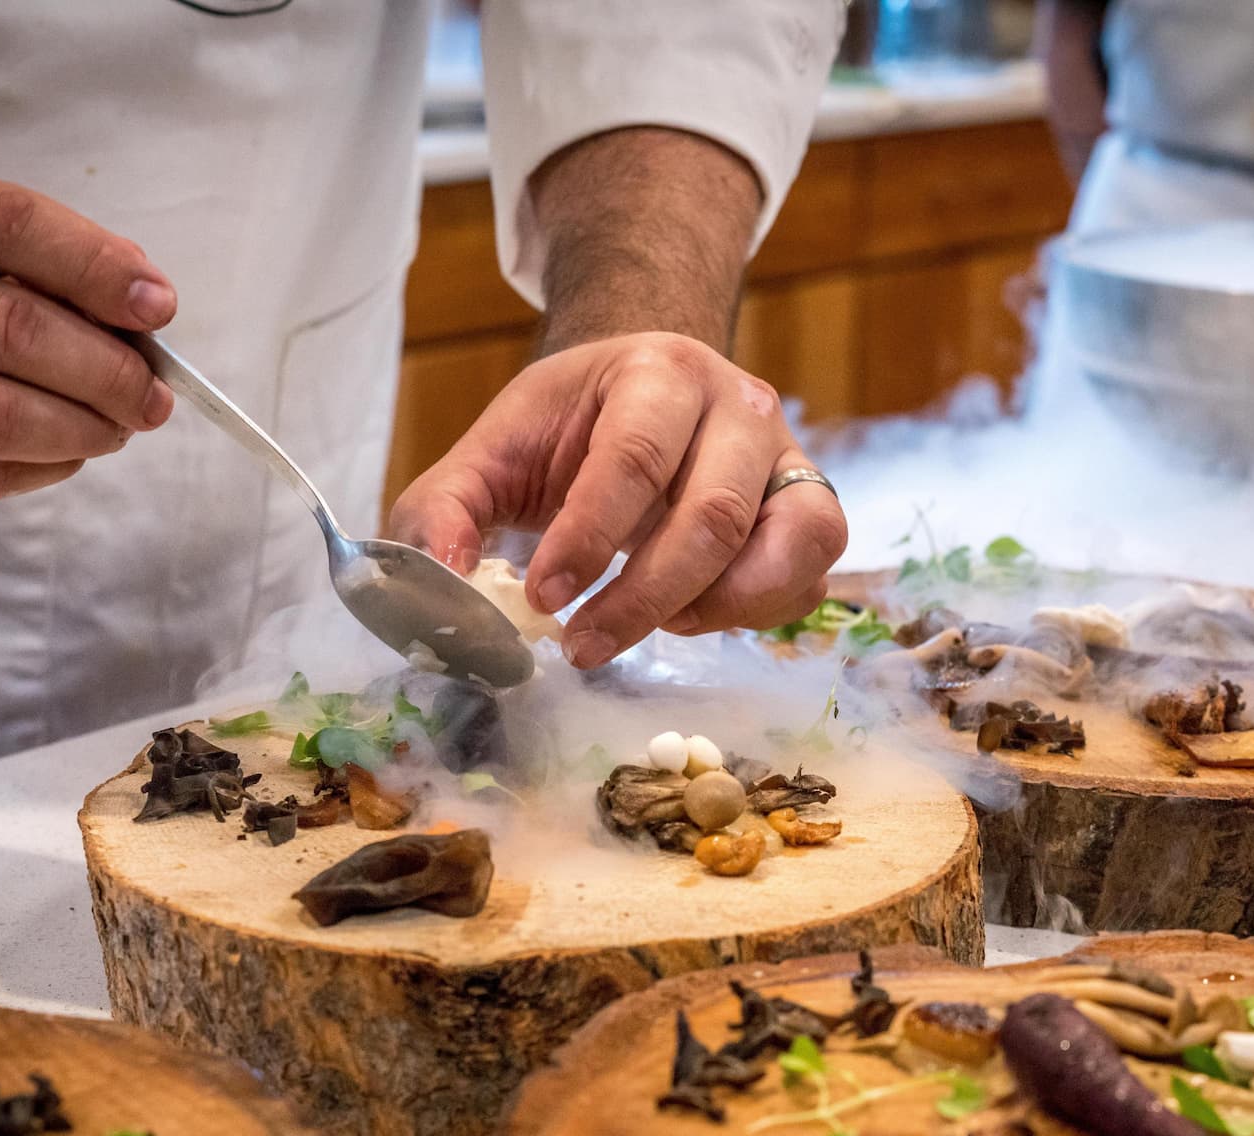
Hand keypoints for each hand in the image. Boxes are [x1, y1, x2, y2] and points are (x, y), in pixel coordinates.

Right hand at [0, 179, 175, 528]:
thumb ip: (35, 270)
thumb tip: (142, 299)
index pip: (5, 223)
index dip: (94, 265)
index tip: (159, 307)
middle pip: (10, 326)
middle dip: (107, 368)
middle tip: (153, 396)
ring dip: (84, 426)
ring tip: (118, 427)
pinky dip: (48, 466)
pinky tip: (66, 454)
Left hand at [388, 331, 847, 668]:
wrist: (646, 393)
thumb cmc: (570, 428)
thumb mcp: (493, 451)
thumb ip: (445, 510)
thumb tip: (442, 582)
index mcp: (658, 371)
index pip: (633, 458)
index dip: (588, 538)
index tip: (542, 599)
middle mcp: (740, 405)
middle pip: (713, 514)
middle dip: (643, 597)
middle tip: (583, 646)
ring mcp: (789, 457)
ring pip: (788, 545)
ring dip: (714, 609)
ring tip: (652, 628)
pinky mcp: (811, 508)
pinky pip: (809, 576)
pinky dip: (756, 613)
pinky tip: (692, 616)